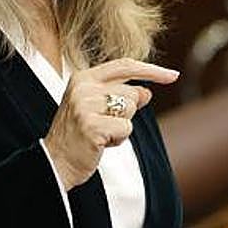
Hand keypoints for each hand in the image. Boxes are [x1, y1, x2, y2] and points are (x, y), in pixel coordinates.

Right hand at [44, 58, 178, 189]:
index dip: (151, 70)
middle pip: (131, 92)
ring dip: (121, 127)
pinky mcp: (92, 125)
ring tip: (100, 134)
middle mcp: (83, 87)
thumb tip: (147, 92)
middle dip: (126, 113)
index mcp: (83, 78)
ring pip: (130, 110)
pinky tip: (100, 144)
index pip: (124, 66)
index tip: (172, 76)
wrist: (54, 162)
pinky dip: (118, 140)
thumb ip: (121, 96)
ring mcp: (85, 106)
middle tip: (104, 125)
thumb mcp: (97, 109)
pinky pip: (126, 129)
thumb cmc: (79, 135)